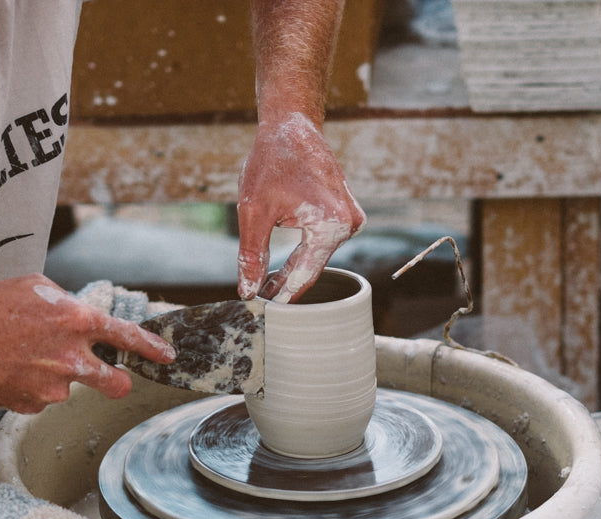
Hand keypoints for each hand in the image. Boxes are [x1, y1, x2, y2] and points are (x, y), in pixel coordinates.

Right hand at [0, 275, 174, 413]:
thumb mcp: (34, 288)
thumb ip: (66, 302)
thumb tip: (79, 314)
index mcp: (77, 321)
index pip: (128, 337)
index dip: (152, 349)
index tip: (167, 356)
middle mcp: (71, 358)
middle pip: (116, 383)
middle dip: (118, 383)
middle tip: (109, 377)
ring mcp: (53, 387)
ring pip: (69, 388)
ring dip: (56, 377)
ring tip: (23, 360)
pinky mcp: (32, 406)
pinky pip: (41, 398)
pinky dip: (30, 388)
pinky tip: (9, 372)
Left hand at [235, 112, 365, 302]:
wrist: (291, 125)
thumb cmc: (271, 161)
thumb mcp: (253, 211)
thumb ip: (251, 254)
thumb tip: (248, 291)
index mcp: (332, 225)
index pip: (305, 273)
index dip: (282, 295)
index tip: (263, 311)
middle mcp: (350, 224)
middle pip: (313, 266)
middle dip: (286, 284)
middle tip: (259, 303)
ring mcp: (352, 219)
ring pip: (316, 256)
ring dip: (293, 270)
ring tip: (266, 289)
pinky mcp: (346, 213)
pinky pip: (321, 242)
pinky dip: (302, 254)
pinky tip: (280, 269)